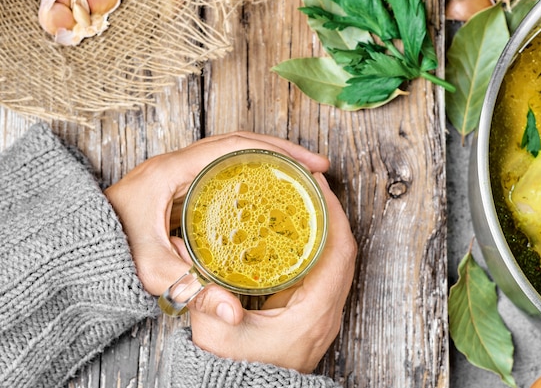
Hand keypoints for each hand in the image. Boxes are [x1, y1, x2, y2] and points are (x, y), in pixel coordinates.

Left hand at [104, 132, 330, 296]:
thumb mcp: (150, 267)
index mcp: (173, 170)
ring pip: (233, 152)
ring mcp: (179, 171)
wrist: (78, 242)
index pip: (235, 146)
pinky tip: (267, 191)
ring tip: (299, 175)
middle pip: (241, 143)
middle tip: (315, 168)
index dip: (277, 151)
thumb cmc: (108, 246)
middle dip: (282, 151)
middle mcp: (178, 163)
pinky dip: (251, 173)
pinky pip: (223, 169)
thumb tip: (231, 311)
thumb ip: (189, 289)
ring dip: (267, 159)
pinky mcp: (181, 185)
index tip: (308, 164)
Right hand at [188, 172, 356, 372]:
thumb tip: (186, 257)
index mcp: (313, 312)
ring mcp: (323, 312)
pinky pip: (324, 269)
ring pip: (337, 259)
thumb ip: (203, 297)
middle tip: (309, 183)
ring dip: (326, 227)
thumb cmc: (239, 373)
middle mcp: (326, 311)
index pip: (338, 252)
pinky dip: (317, 245)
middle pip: (343, 251)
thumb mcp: (215, 336)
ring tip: (305, 199)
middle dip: (330, 212)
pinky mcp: (313, 312)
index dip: (333, 214)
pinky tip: (298, 231)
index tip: (318, 185)